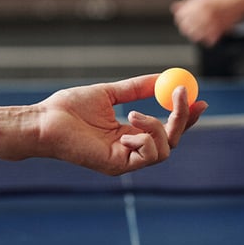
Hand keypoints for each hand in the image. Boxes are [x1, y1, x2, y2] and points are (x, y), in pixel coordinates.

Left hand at [33, 75, 206, 174]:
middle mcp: (130, 150)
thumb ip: (136, 88)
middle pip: (172, 141)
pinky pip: (149, 156)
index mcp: (129, 134)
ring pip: (165, 150)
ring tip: (133, 114)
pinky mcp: (118, 167)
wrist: (45, 121)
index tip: (198, 98)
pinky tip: (125, 129)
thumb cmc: (68, 109)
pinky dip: (145, 139)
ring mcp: (125, 161)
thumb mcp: (110, 93)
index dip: (184, 116)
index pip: (165, 129)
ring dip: (157, 127)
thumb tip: (162, 77)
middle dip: (182, 118)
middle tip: (183, 95)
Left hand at [171, 0, 242, 46]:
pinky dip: (208, 39)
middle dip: (187, 29)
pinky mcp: (219, 30)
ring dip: (196, 35)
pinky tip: (211, 34)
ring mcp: (211, 23)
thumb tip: (174, 8)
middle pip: (186, 28)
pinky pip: (208, 41)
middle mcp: (203, 14)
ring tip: (202, 31)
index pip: (180, 17)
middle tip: (194, 27)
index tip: (184, 22)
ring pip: (195, 36)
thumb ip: (187, 3)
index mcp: (197, 4)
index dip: (181, 20)